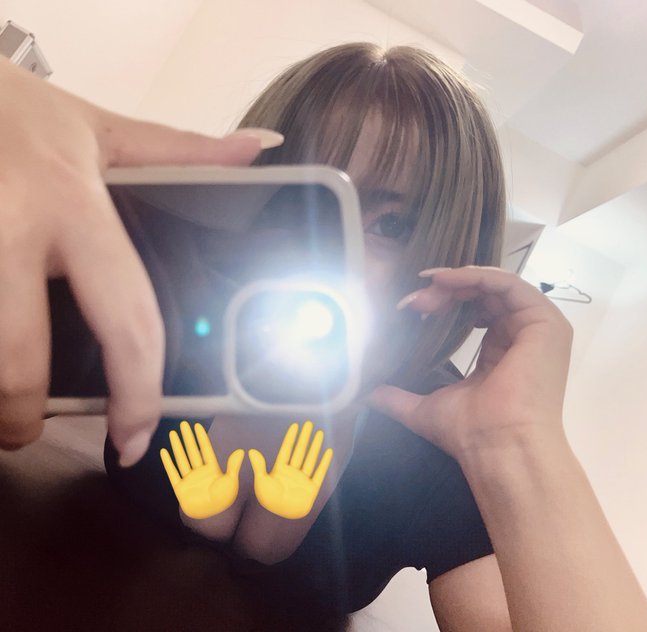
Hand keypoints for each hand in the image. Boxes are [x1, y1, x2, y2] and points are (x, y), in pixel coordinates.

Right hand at [0, 57, 280, 463]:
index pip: (126, 316)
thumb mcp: (102, 129)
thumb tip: (258, 148)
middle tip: (28, 432)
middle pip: (19, 357)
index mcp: (76, 205)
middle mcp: (14, 228)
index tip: (133, 437)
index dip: (137, 392)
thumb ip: (181, 150)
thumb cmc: (18, 111)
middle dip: (20, 415)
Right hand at [160, 421, 243, 518]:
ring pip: (181, 458)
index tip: (197, 425)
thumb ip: (233, 466)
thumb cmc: (223, 499)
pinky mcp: (180, 488)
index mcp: (212, 469)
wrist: (210, 516)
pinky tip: (164, 452)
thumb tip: (242, 450)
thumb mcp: (231, 481)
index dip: (201, 437)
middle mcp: (199, 471)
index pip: (205, 449)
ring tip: (173, 433)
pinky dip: (168, 462)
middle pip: (192, 450)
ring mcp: (189, 479)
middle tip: (183, 423)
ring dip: (177, 446)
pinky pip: (172, 472)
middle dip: (188, 437)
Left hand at [249, 421, 332, 518]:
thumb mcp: (262, 481)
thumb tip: (251, 450)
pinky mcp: (312, 488)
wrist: (280, 517)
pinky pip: (320, 472)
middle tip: (309, 423)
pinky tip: (328, 451)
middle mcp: (293, 471)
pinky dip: (324, 462)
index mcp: (281, 469)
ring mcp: (303, 478)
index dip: (291, 437)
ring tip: (319, 433)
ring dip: (315, 446)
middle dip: (305, 437)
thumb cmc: (269, 500)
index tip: (295, 425)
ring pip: (311, 458)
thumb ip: (259, 466)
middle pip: (300, 450)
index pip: (287, 449)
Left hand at [369, 266, 572, 460]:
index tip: (411, 303)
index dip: (444, 302)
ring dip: (458, 281)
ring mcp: (537, 329)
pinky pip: (509, 284)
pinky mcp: (545, 322)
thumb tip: (367, 394)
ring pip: (495, 285)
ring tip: (427, 287)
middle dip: (446, 290)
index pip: (476, 311)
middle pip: (483, 295)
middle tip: (415, 299)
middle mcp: (522, 337)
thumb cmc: (470, 432)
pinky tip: (447, 281)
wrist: (499, 448)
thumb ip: (397, 398)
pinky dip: (476, 275)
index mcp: (501, 353)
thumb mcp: (424, 409)